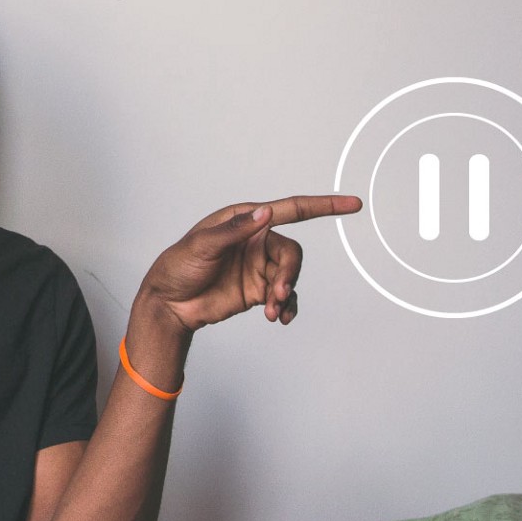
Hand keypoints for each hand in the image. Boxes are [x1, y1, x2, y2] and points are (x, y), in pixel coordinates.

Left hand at [135, 195, 361, 332]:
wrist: (169, 304)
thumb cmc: (178, 266)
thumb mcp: (203, 246)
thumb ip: (235, 231)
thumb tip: (265, 213)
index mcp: (245, 220)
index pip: (291, 209)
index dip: (324, 205)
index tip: (352, 204)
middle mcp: (256, 240)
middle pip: (292, 253)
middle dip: (290, 274)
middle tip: (277, 294)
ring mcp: (259, 266)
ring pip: (290, 277)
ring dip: (286, 294)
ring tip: (272, 311)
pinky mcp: (258, 290)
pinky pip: (285, 296)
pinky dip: (287, 306)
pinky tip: (279, 317)